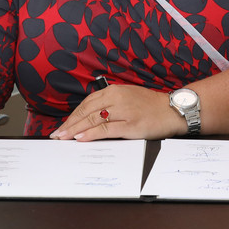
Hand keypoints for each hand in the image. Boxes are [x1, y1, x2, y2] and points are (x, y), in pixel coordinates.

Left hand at [49, 84, 184, 140]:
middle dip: (69, 124)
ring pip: (93, 120)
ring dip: (75, 129)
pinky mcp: (130, 124)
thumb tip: (89, 117)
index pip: (86, 104)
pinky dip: (91, 134)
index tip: (62, 125)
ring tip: (63, 137)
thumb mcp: (126, 97)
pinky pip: (105, 129)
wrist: (172, 110)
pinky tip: (80, 138)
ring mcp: (123, 111)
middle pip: (86, 112)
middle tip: (57, 134)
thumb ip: (108, 103)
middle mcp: (116, 98)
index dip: (72, 115)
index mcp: (113, 90)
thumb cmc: (149, 105)